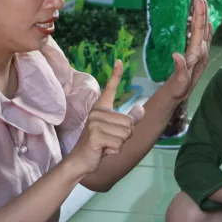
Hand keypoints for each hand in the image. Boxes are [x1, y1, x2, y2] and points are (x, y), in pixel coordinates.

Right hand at [67, 61, 142, 175]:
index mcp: (101, 108)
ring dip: (120, 144)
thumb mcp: (116, 130)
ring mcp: (95, 123)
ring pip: (127, 133)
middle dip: (126, 136)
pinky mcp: (95, 135)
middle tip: (110, 140)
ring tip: (107, 145)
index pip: (110, 88)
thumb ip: (129, 120)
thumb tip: (141, 108)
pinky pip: (119, 143)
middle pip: (130, 122)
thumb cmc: (100, 144)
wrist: (81, 161)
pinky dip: (115, 150)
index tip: (120, 61)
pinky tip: (103, 150)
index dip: (116, 75)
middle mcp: (97, 112)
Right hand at [164, 0, 211, 100]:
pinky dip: (201, 24)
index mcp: (197, 54)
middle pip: (203, 26)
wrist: (180, 96)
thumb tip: (176, 55)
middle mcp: (201, 51)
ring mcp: (201, 51)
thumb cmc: (178, 90)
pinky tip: (201, 19)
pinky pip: (201, 35)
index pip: (199, 29)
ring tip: (199, 1)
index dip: (199, 13)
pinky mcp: (198, 53)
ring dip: (202, 14)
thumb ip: (179, 69)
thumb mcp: (179, 82)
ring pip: (204, 29)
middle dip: (202, 9)